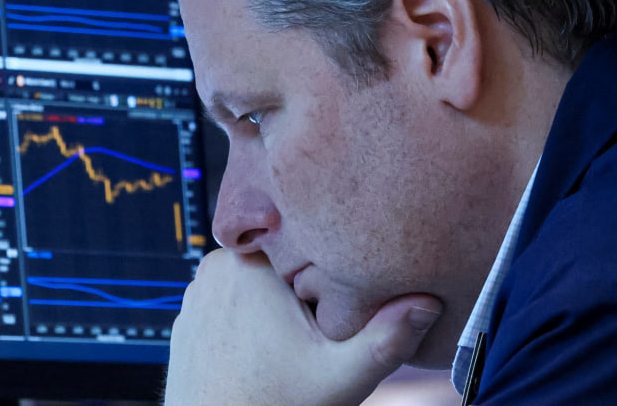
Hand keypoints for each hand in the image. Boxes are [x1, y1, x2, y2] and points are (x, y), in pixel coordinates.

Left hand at [163, 249, 442, 405]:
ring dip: (276, 305)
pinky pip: (231, 302)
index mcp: (249, 261)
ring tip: (290, 343)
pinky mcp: (189, 314)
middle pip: (280, 263)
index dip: (327, 269)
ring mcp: (197, 290)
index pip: (302, 240)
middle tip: (315, 333)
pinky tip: (264, 350)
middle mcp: (215, 265)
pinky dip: (249, 321)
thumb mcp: (341, 375)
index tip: (335, 303)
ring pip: (257, 282)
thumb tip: (427, 303)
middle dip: (303, 292)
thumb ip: (386, 338)